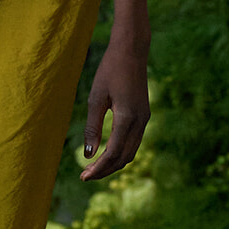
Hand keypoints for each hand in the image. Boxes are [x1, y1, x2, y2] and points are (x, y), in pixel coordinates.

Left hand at [80, 41, 149, 181]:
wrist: (132, 51)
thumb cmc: (110, 70)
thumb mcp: (95, 98)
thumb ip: (92, 127)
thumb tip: (88, 154)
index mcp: (128, 118)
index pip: (113, 153)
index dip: (98, 168)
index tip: (83, 177)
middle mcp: (140, 121)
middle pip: (124, 158)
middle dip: (105, 170)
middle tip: (85, 176)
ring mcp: (145, 119)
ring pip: (131, 152)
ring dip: (113, 163)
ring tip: (94, 168)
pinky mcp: (144, 115)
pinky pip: (134, 142)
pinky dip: (121, 152)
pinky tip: (106, 153)